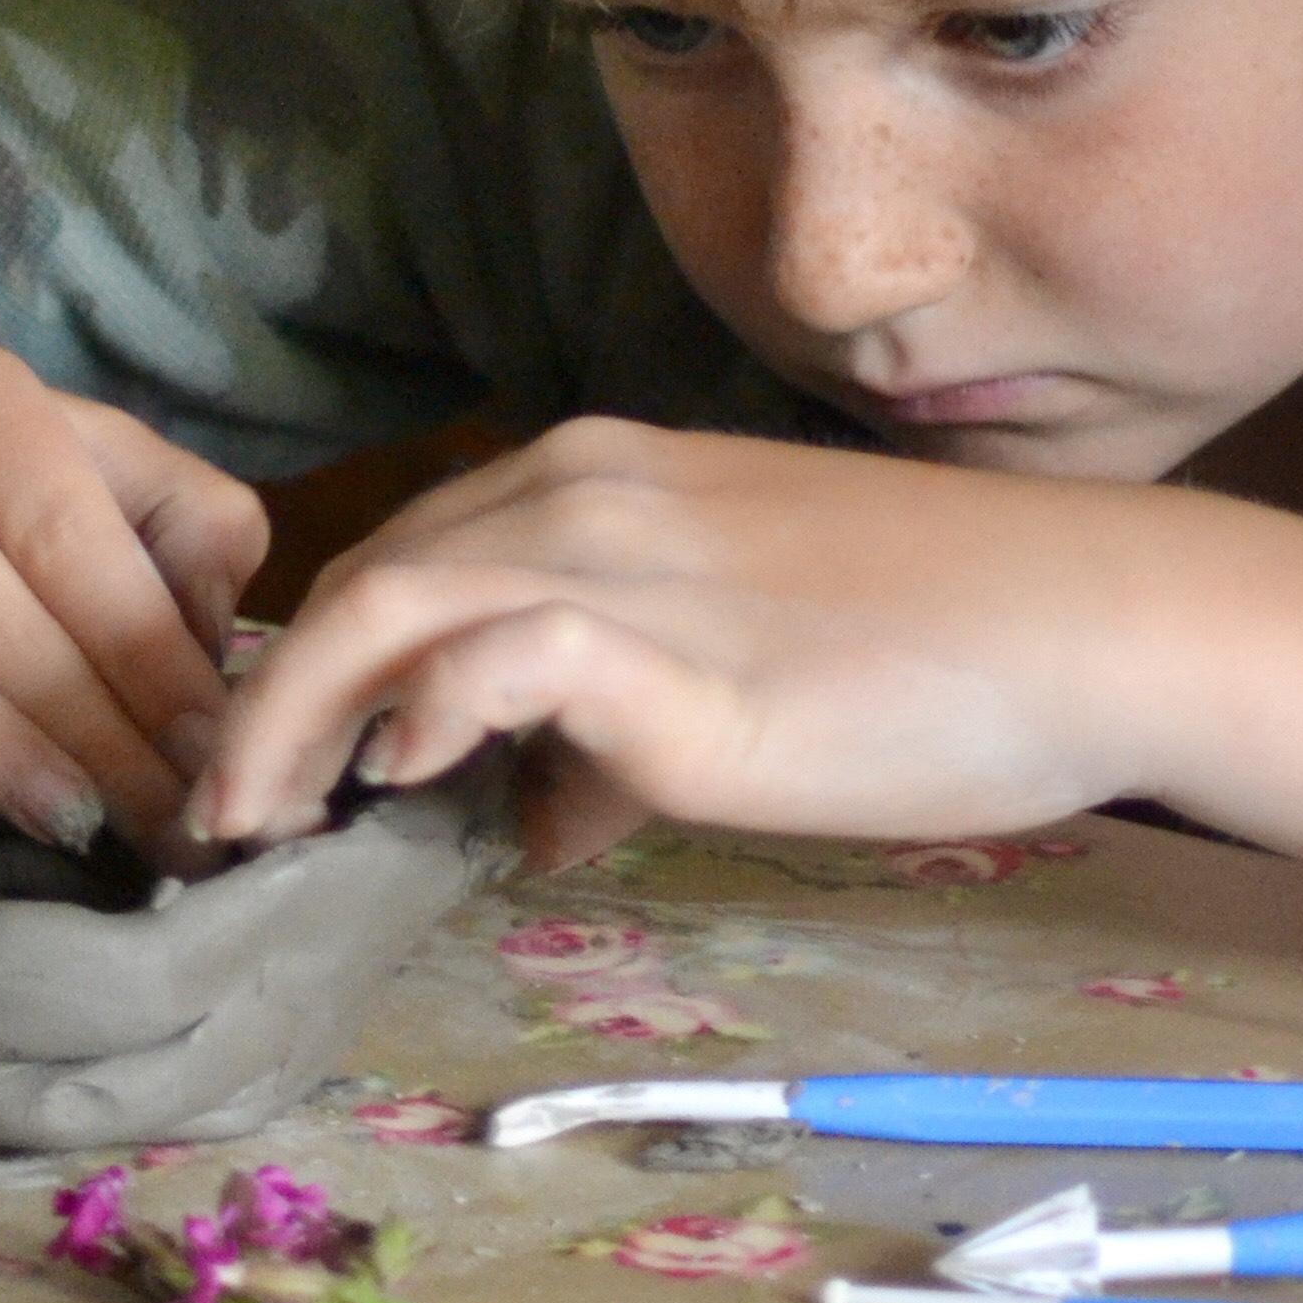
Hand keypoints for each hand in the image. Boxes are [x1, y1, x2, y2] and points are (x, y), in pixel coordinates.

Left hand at [196, 419, 1147, 867]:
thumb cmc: (942, 646)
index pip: (406, 553)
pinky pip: (499, 656)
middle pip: (366, 575)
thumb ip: (616, 732)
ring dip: (296, 717)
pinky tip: (404, 784)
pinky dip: (428, 712)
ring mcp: (627, 567)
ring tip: (254, 825)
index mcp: (602, 477)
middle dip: (267, 695)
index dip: (315, 654)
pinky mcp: (672, 661)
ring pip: (393, 602)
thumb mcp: (749, 670)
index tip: (270, 757)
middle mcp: (589, 493)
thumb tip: (530, 823)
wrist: (1081, 624)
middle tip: (221, 813)